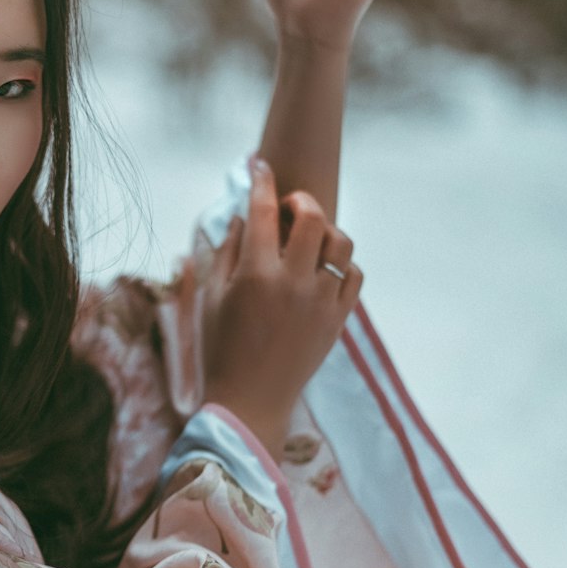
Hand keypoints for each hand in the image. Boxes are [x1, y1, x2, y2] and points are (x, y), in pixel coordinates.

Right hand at [200, 156, 362, 453]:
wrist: (250, 401)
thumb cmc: (221, 348)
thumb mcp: (212, 297)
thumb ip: (227, 251)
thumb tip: (241, 215)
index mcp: (256, 275)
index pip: (263, 210)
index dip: (260, 180)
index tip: (259, 166)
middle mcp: (293, 283)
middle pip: (313, 217)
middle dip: (301, 200)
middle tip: (288, 206)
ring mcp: (321, 302)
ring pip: (341, 244)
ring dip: (326, 231)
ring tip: (308, 238)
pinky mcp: (338, 321)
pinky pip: (354, 276)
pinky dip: (341, 265)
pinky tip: (323, 269)